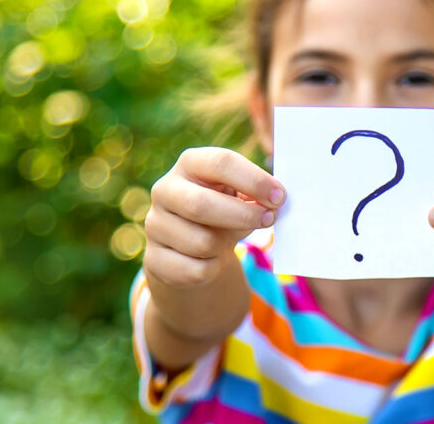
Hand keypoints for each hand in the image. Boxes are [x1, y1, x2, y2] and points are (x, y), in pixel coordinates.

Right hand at [143, 148, 284, 288]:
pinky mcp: (154, 259)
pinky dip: (214, 269)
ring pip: (202, 243)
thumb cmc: (223, 213)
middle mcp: (165, 190)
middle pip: (202, 205)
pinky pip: (197, 270)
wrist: (190, 250)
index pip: (221, 163)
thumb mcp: (238, 196)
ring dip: (226, 246)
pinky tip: (210, 259)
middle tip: (269, 219)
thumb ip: (255, 194)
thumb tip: (275, 200)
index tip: (279, 197)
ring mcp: (154, 225)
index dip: (254, 180)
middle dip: (243, 215)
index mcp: (190, 164)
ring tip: (226, 240)